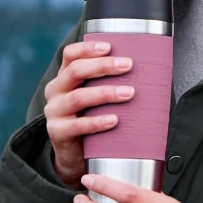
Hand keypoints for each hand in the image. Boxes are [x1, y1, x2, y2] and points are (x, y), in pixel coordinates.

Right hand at [43, 41, 134, 187]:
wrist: (75, 155)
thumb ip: (108, 82)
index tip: (110, 47)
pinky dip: (97, 122)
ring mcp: (54, 112)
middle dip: (103, 66)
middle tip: (128, 65)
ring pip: (78, 97)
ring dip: (105, 93)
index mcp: (64, 77)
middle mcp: (56, 91)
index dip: (88, 48)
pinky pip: (77, 126)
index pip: (70, 55)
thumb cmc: (91, 118)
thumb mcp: (95, 96)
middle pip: (76, 71)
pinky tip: (115, 120)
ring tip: (129, 93)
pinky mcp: (58, 133)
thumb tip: (148, 66)